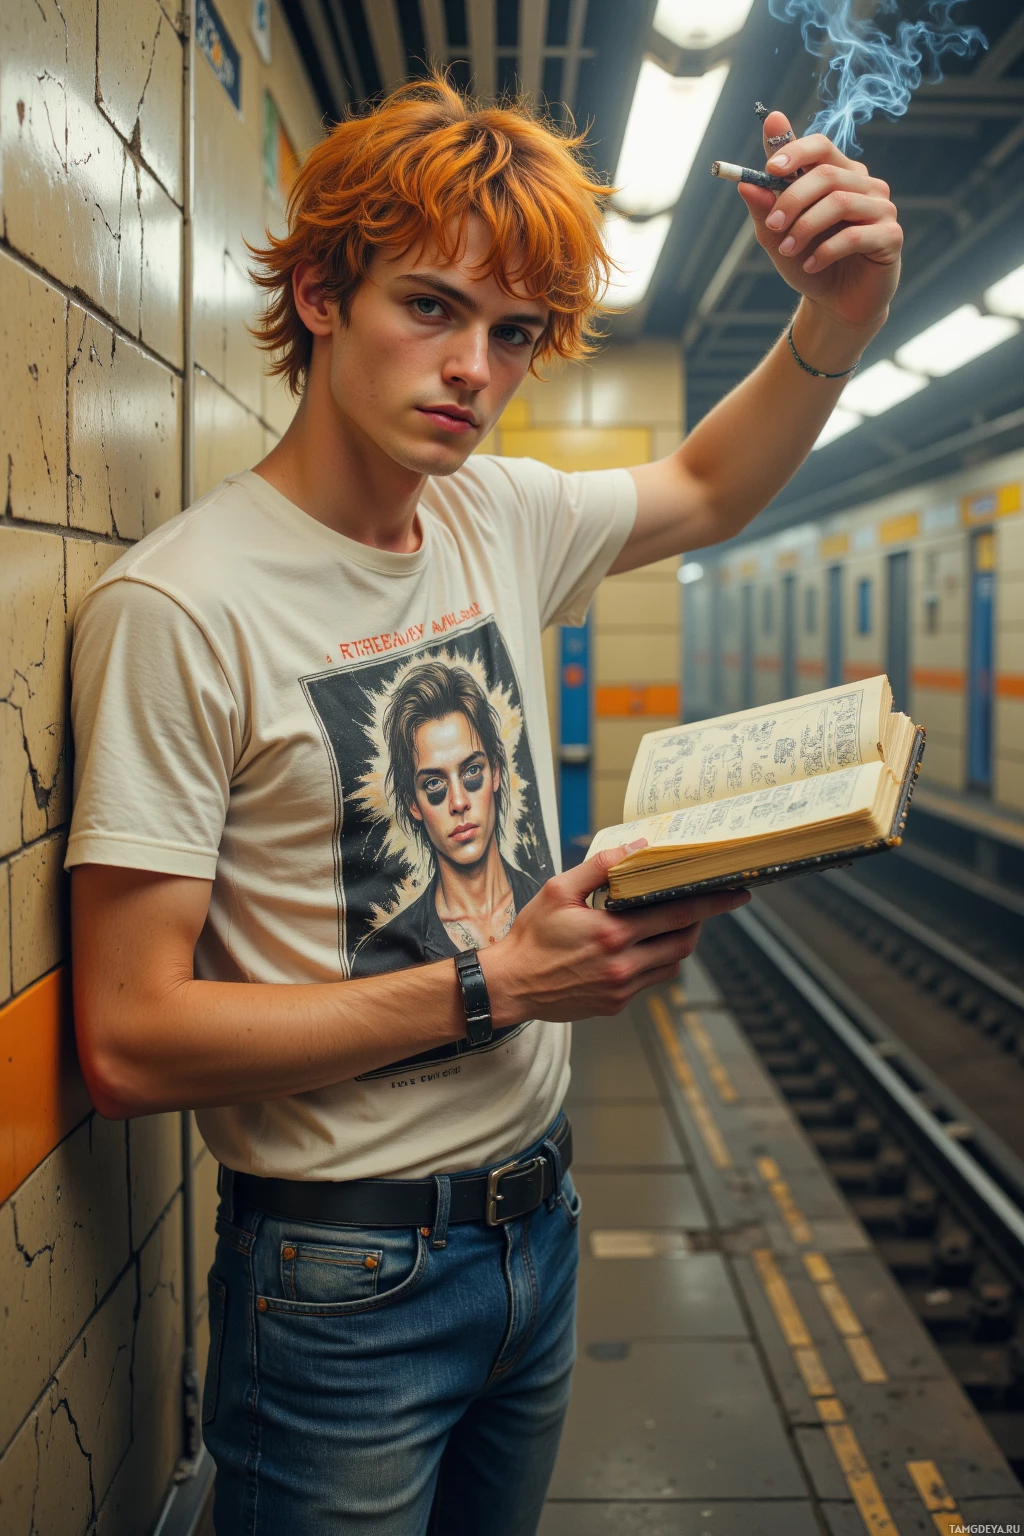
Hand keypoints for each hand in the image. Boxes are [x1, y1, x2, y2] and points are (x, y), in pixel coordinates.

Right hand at [481, 843, 749, 1025]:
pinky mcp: (615, 1004)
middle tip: (708, 904)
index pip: (676, 915)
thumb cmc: (532, 936)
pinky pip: (650, 980)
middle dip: (700, 922)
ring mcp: (620, 988)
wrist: (510, 985)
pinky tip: (643, 946)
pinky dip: (656, 961)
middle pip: (682, 942)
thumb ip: (599, 867)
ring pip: (671, 965)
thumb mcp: (558, 890)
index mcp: (611, 934)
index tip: (736, 894)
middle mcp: (622, 965)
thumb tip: (635, 849)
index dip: (710, 904)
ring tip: (675, 923)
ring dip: (679, 942)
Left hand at [737, 110, 901, 336]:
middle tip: (772, 225)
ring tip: (787, 251)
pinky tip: (811, 266)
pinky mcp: (890, 236)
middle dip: (792, 199)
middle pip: (826, 174)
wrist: (833, 305)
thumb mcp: (778, 236)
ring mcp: (881, 208)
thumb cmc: (808, 262)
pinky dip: (826, 251)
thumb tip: (744, 185)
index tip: (770, 169)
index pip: (821, 147)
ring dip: (805, 227)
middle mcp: (865, 185)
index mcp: (839, 174)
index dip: (796, 151)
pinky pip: (855, 235)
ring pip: (840, 202)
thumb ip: (764, 209)